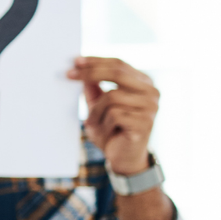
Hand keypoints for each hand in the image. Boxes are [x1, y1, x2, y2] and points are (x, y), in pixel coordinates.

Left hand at [70, 58, 158, 175]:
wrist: (123, 158)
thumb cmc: (111, 129)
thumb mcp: (98, 105)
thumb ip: (93, 87)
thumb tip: (80, 67)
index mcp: (143, 83)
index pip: (119, 64)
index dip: (96, 61)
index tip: (75, 61)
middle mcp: (151, 92)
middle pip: (117, 73)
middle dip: (90, 73)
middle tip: (69, 75)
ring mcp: (151, 107)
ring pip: (112, 96)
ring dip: (96, 111)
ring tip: (94, 123)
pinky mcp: (145, 123)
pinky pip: (114, 115)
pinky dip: (103, 124)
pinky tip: (107, 132)